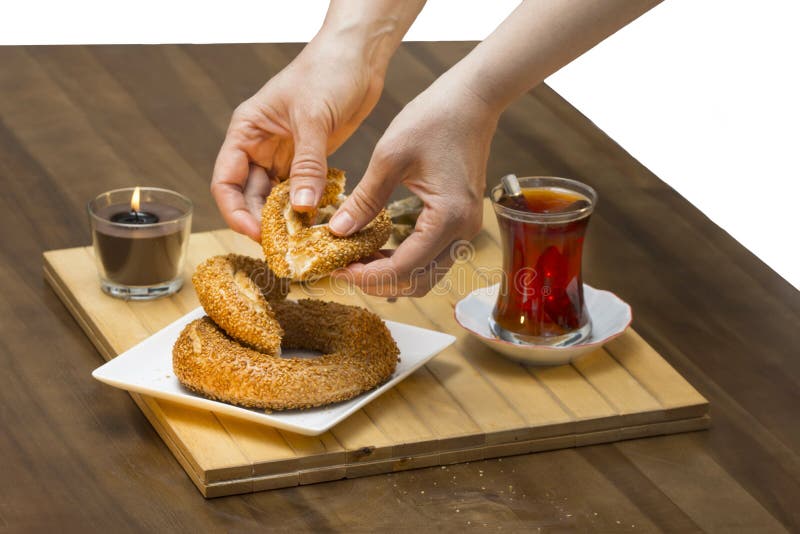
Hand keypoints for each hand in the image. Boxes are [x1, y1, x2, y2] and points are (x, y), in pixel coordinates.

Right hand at [210, 36, 384, 240]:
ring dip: (285, 219)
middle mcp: (260, 146)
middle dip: (262, 221)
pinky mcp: (310, 160)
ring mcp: (285, 154)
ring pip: (276, 198)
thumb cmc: (328, 72)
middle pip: (250, 196)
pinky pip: (301, 192)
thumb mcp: (314, 118)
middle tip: (283, 246)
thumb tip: (301, 208)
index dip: (235, 211)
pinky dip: (306, 209)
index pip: (226, 180)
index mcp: (247, 131)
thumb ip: (308, 165)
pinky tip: (317, 224)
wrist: (359, 57)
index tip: (256, 233)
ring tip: (300, 241)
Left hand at [329, 79, 499, 295]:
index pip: (403, 268)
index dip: (367, 277)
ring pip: (427, 274)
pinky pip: (433, 256)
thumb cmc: (433, 119)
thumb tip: (337, 232)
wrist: (471, 99)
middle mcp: (463, 231)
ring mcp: (466, 228)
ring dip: (393, 275)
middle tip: (343, 269)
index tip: (337, 270)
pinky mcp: (462, 220)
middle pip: (418, 282)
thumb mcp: (389, 158)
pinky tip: (379, 247)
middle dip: (379, 282)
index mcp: (446, 217)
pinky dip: (406, 261)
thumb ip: (364, 200)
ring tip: (358, 259)